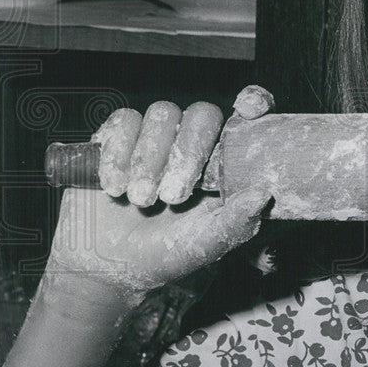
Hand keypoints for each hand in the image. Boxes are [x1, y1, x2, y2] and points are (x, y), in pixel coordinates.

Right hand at [43, 85, 275, 304]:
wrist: (104, 267)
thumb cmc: (163, 255)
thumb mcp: (204, 245)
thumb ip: (236, 222)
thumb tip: (263, 194)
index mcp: (224, 163)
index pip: (249, 113)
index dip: (256, 100)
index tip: (250, 109)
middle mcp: (194, 142)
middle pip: (202, 114)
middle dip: (187, 152)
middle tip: (172, 197)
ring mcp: (157, 136)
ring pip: (162, 114)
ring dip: (149, 159)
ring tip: (139, 199)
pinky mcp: (118, 137)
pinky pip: (123, 121)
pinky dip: (118, 154)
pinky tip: (114, 186)